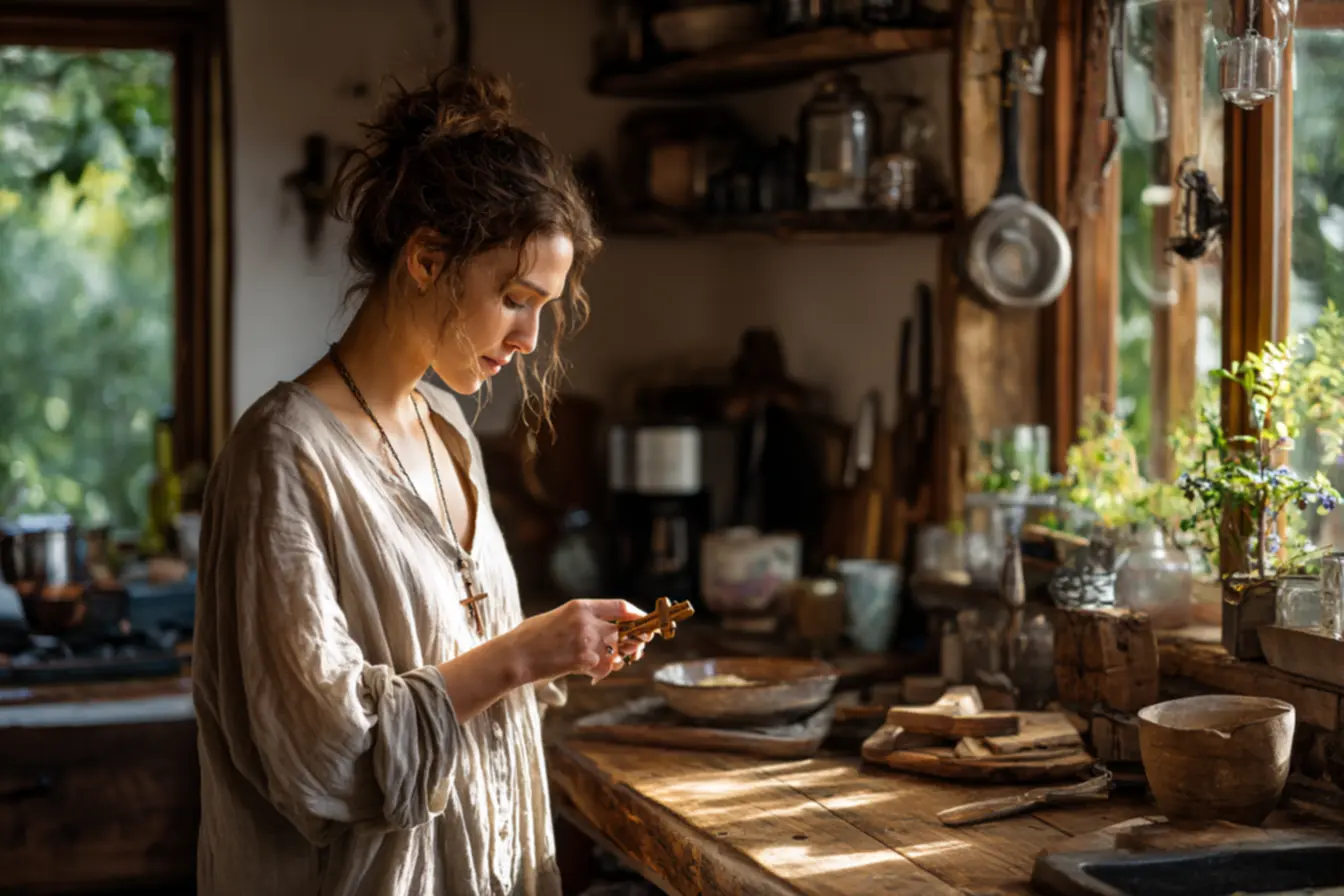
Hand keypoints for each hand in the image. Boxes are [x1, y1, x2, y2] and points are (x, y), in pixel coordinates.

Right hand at [507, 599, 645, 683]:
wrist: (516, 655)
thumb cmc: (532, 636)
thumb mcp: (559, 616)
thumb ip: (584, 619)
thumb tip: (609, 628)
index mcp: (580, 606)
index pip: (620, 607)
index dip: (636, 615)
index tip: (644, 621)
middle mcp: (587, 622)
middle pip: (624, 630)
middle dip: (635, 641)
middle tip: (640, 648)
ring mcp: (586, 642)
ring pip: (617, 651)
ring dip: (620, 658)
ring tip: (615, 661)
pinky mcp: (583, 662)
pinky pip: (605, 668)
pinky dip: (603, 672)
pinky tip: (593, 674)